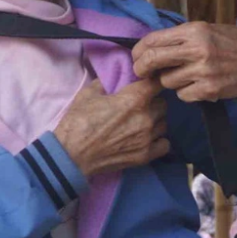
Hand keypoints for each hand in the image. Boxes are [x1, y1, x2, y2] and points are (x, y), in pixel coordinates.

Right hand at [53, 78, 169, 177]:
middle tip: (139, 106)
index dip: (152, 82)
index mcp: (134, 99)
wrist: (71, 155)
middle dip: (152, 102)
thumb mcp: (87, 95)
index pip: (156, 83)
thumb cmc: (78, 122)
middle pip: (162, 104)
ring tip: (141, 124)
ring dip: (155, 121)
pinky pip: (164, 144)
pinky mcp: (145, 155)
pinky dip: (158, 140)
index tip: (146, 84)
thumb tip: (110, 82)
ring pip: (163, 124)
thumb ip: (104, 85)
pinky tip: (147, 139)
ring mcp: (147, 138)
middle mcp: (146, 118)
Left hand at [131, 22, 236, 102]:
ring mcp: (203, 71)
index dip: (138, 51)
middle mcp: (197, 49)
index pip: (153, 40)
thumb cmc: (234, 44)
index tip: (136, 57)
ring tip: (186, 75)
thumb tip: (149, 47)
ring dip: (170, 81)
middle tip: (141, 72)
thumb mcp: (208, 30)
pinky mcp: (209, 90)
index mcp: (194, 31)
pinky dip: (185, 92)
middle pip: (152, 61)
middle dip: (141, 68)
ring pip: (166, 81)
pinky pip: (182, 95)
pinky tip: (198, 85)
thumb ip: (181, 38)